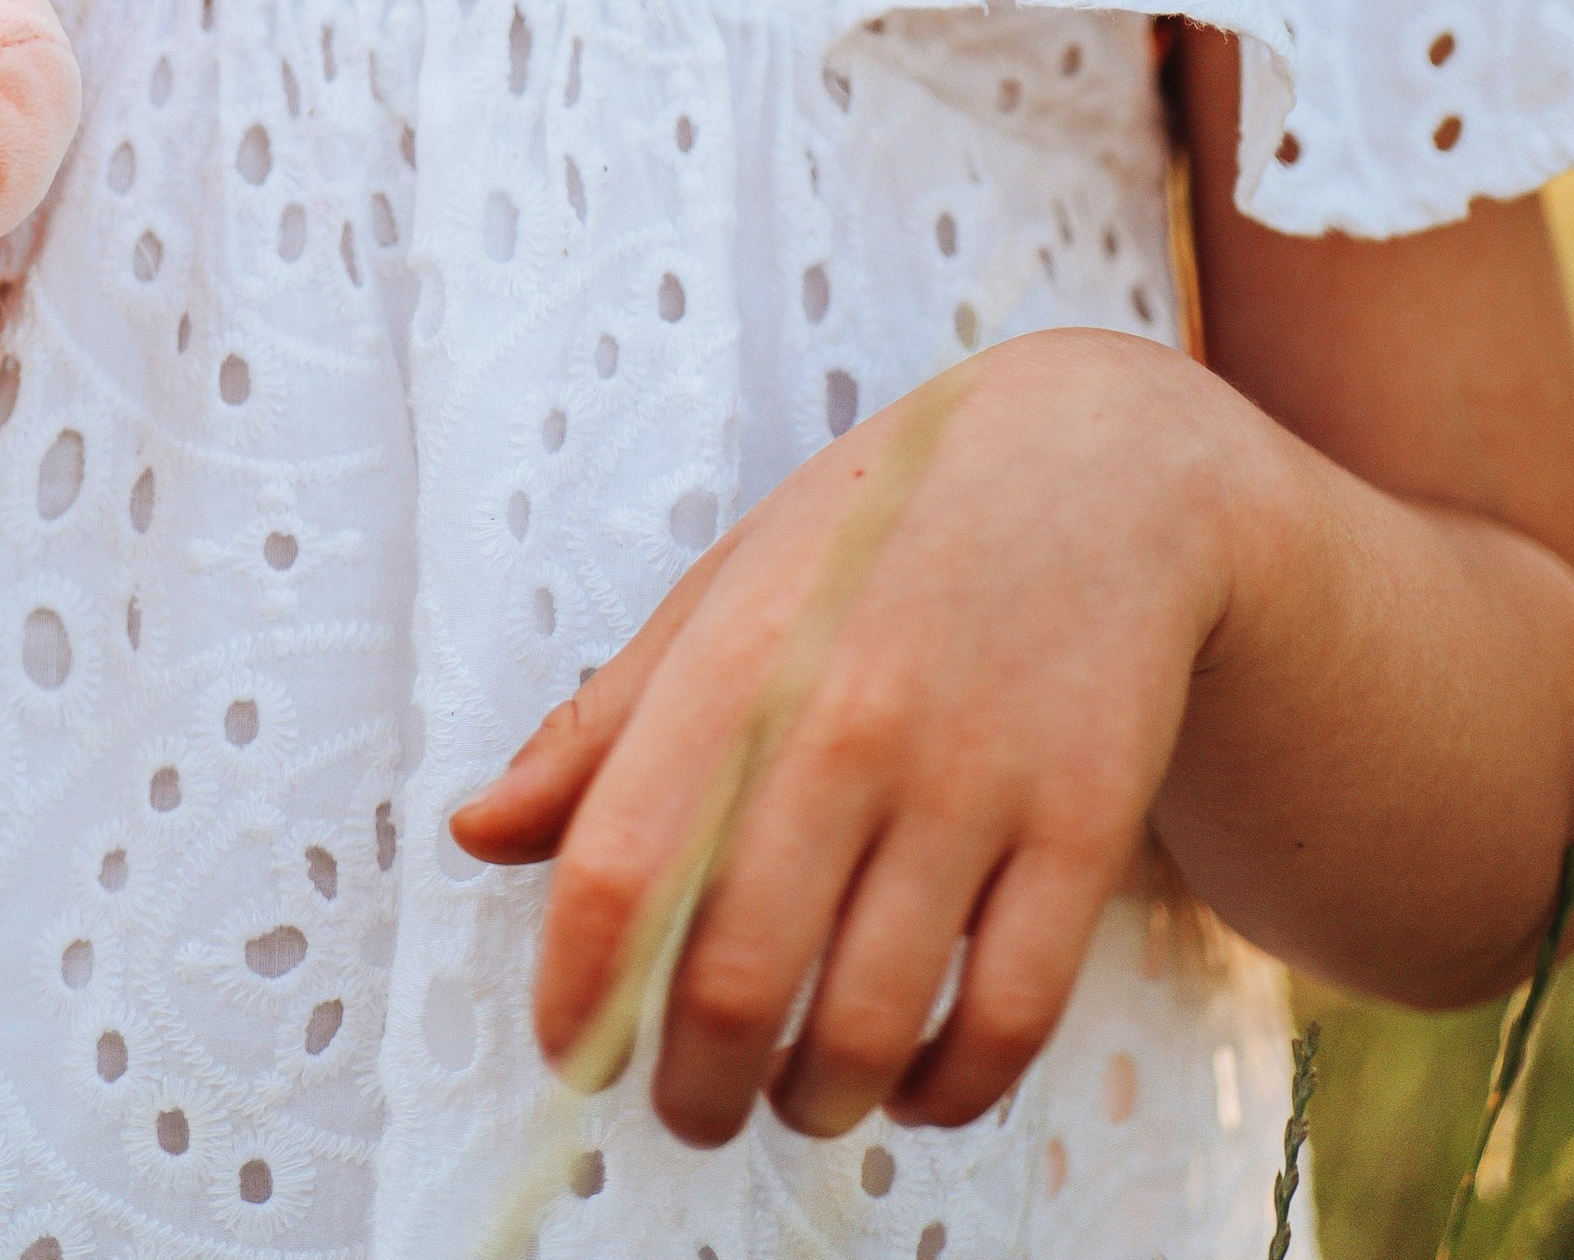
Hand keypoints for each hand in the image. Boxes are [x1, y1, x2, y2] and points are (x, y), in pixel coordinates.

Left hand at [451, 330, 1248, 1146]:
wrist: (1096, 467)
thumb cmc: (881, 534)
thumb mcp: (729, 588)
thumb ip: (603, 723)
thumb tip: (477, 835)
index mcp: (738, 662)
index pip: (619, 871)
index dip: (577, 995)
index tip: (570, 1051)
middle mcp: (849, 725)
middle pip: (737, 981)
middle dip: (696, 1089)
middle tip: (692, 1106)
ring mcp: (974, 779)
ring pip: (871, 1024)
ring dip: (817, 1104)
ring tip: (797, 1099)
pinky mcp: (1083, 825)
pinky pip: (1010, 1018)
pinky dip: (951, 1092)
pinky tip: (919, 1086)